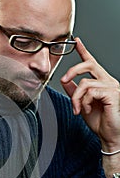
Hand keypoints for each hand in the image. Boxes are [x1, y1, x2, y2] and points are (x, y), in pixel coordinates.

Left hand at [60, 37, 119, 151]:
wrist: (109, 136)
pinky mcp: (112, 93)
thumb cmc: (99, 121)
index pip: (92, 63)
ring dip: (76, 98)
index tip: (76, 41)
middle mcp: (108, 81)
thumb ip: (74, 91)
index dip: (83, 51)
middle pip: (89, 65)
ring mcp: (112, 86)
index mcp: (101, 82)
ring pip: (84, 83)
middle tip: (63, 79)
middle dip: (73, 70)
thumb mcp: (81, 104)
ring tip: (78, 109)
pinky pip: (90, 91)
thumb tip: (65, 81)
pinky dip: (83, 102)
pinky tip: (85, 110)